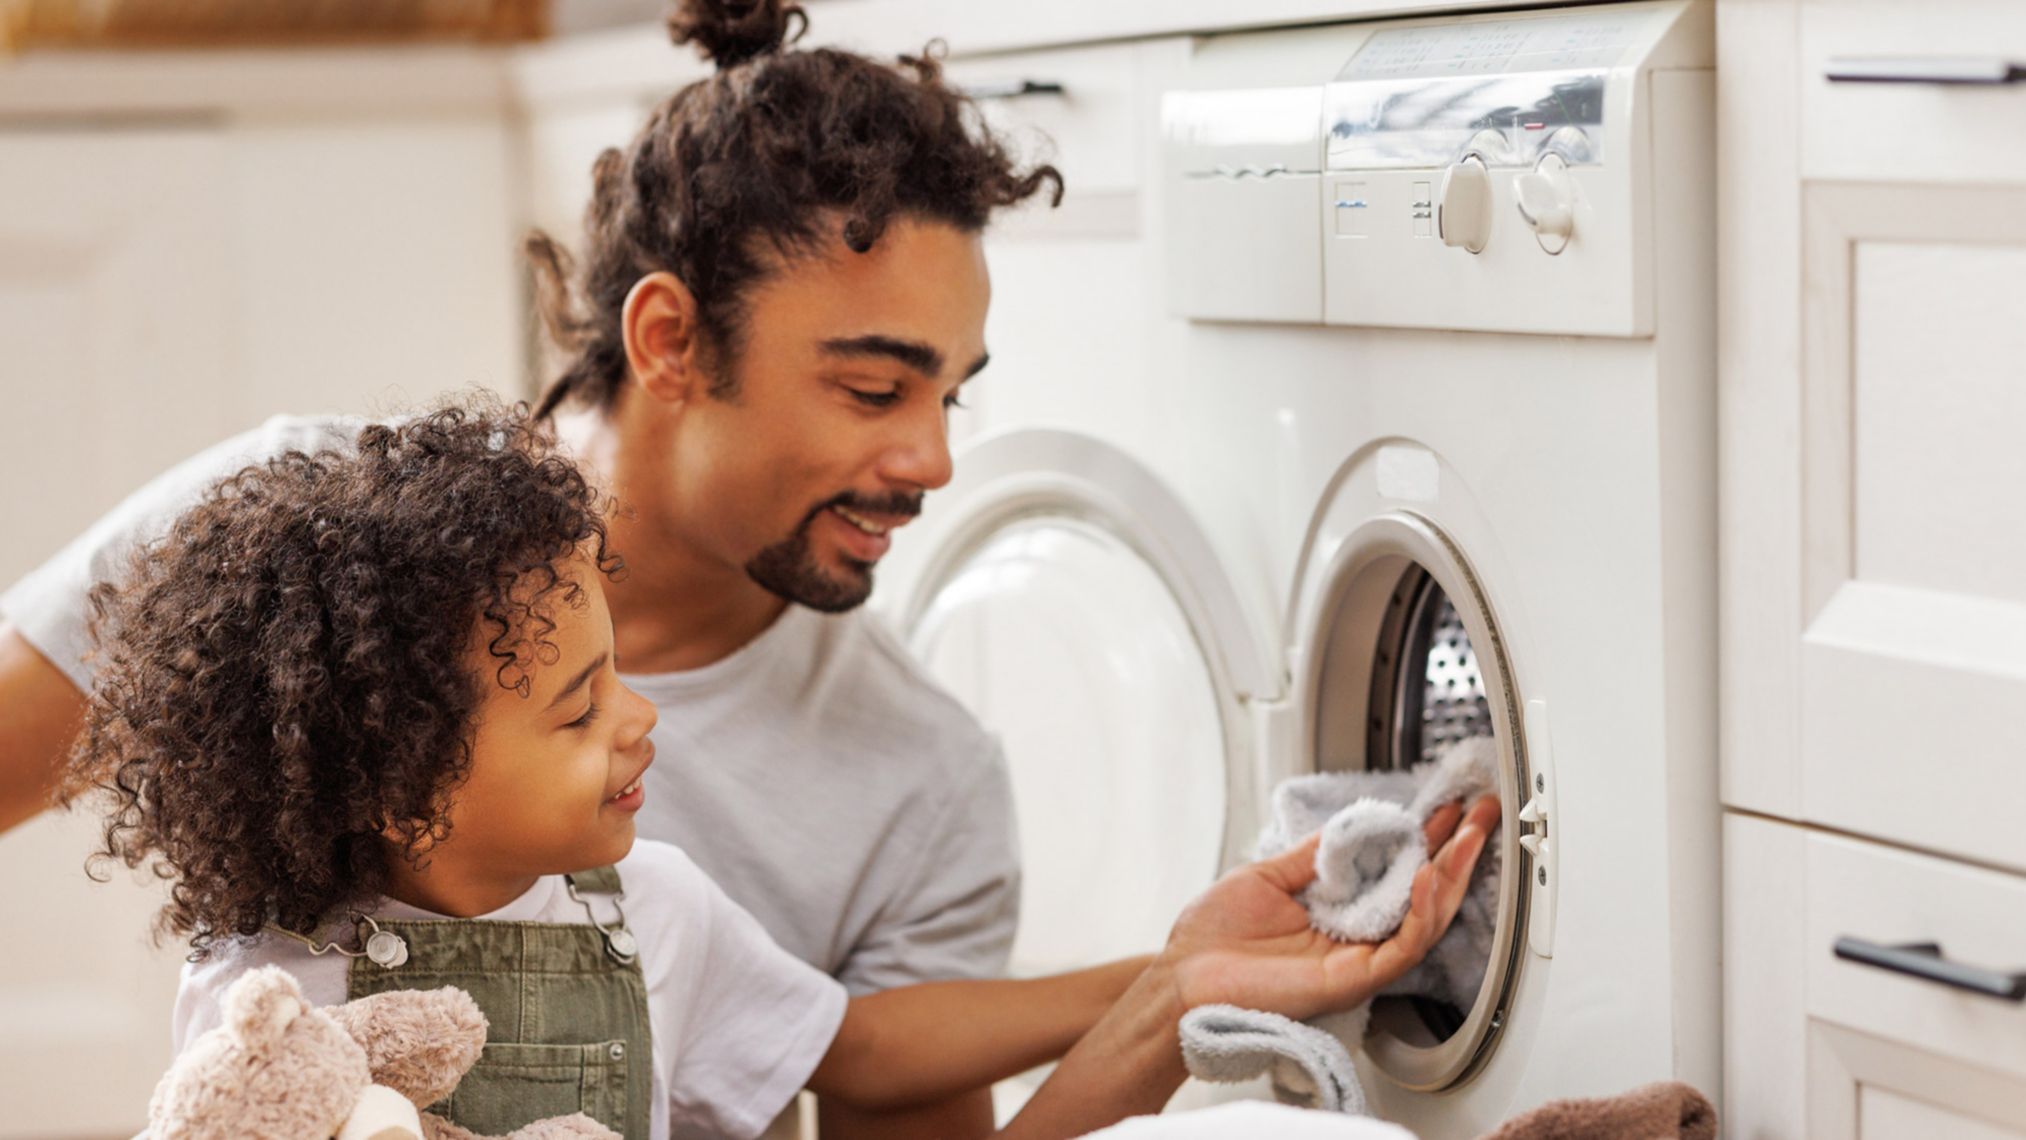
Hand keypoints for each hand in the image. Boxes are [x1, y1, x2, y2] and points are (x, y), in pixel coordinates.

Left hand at [1155, 794, 1499, 1023]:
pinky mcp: (1351, 981)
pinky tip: (1428, 877)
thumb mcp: (1266, 877)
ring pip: (1422, 921)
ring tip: (1466, 839)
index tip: (1448, 807)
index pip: (1394, 873)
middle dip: (1456, 853)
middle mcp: (1353, 939)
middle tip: (1482, 814)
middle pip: (1420, 896)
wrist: (1180, 979)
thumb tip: (1352, 826)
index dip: (1425, 839)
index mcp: (1336, 913)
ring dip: (1449, 876)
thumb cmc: (1211, 939)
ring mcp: (1355, 961)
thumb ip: (1313, 856)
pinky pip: (1400, 947)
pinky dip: (1420, 913)